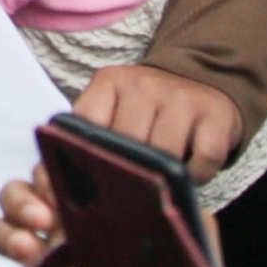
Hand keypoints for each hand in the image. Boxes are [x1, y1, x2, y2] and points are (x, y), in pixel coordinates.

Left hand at [75, 63, 245, 181]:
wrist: (203, 78)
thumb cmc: (147, 108)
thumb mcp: (111, 109)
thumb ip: (84, 139)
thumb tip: (50, 185)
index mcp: (109, 83)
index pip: (86, 125)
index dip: (87, 160)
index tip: (91, 180)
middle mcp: (143, 84)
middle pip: (127, 146)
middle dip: (129, 174)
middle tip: (132, 187)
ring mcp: (182, 97)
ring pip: (164, 156)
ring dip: (164, 179)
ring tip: (162, 179)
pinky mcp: (216, 114)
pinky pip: (202, 161)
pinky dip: (196, 177)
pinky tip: (189, 173)